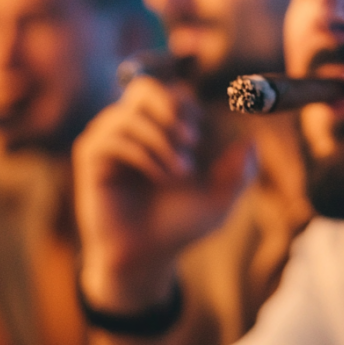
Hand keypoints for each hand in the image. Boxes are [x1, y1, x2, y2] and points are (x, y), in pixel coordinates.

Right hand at [73, 77, 250, 312]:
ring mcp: (110, 138)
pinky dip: (142, 154)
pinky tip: (159, 177)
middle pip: (145, 87)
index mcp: (163, 127)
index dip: (193, 108)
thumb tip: (251, 139)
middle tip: (194, 140)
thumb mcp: (222, 199)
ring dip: (162, 140)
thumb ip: (241, 171)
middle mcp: (134, 126)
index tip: (207, 137)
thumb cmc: (182, 224)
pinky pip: (114, 137)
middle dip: (173, 108)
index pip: (175, 91)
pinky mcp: (92, 155)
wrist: (146, 257)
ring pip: (131, 113)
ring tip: (181, 173)